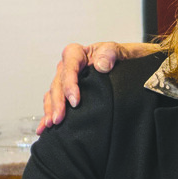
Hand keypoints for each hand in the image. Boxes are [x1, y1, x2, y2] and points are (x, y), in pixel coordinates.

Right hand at [38, 41, 160, 132]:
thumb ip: (111, 53)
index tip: (75, 101)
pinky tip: (45, 127)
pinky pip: (54, 101)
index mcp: (78, 54)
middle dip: (58, 103)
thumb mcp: (120, 51)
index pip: (69, 67)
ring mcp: (67, 80)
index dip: (70, 84)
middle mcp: (69, 66)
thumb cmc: (123, 56)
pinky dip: (49, 113)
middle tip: (59, 119)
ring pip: (53, 94)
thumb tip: (100, 66)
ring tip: (52, 125)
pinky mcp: (68, 92)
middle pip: (58, 83)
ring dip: (51, 110)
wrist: (131, 64)